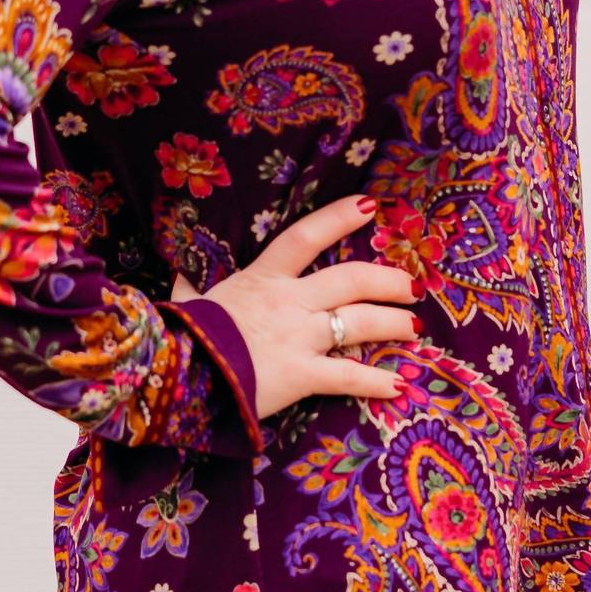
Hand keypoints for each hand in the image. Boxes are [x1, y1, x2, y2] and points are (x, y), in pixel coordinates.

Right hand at [168, 193, 419, 420]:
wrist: (176, 377)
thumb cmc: (181, 337)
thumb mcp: (186, 302)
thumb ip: (191, 287)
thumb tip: (180, 276)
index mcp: (262, 278)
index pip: (306, 237)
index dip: (339, 218)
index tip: (370, 206)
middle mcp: (289, 301)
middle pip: (352, 279)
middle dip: (387, 280)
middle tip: (410, 286)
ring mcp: (299, 337)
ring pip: (361, 323)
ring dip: (393, 323)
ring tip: (414, 327)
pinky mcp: (302, 375)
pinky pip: (349, 377)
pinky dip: (376, 382)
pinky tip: (398, 385)